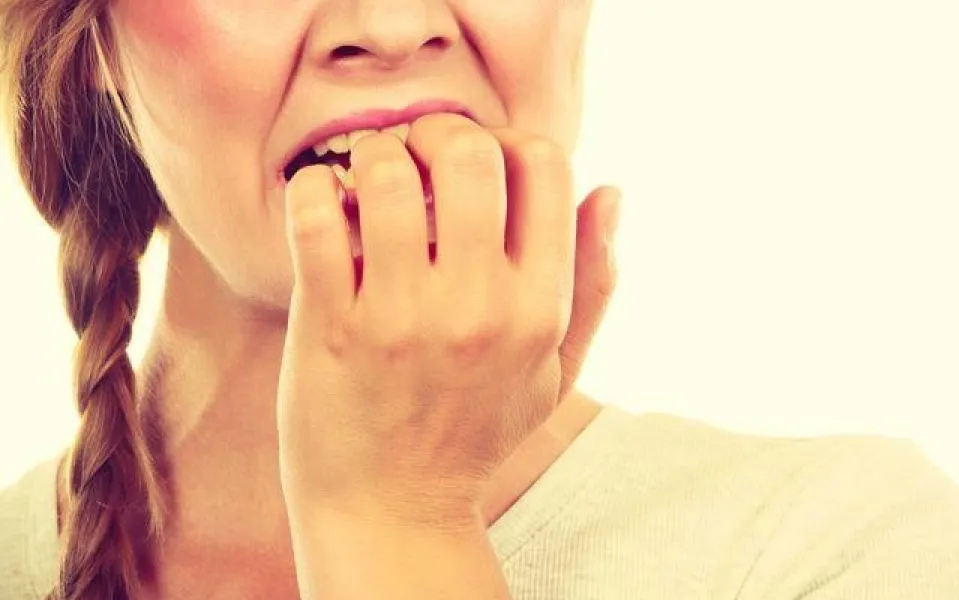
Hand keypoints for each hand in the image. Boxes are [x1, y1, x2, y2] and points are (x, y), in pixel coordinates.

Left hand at [275, 113, 619, 528]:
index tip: (479, 162)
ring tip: (364, 182)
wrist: (395, 512)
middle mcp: (479, 306)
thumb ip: (593, 281)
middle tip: (414, 156)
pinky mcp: (332, 326)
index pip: (545, 164)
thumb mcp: (556, 368)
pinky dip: (312, 190)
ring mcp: (402, 316)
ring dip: (371, 156)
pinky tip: (323, 207)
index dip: (509, 139)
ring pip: (386, 173)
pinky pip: (315, 217)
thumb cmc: (476, 433)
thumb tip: (609, 190)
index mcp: (539, 307)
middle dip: (435, 132)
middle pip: (468, 150)